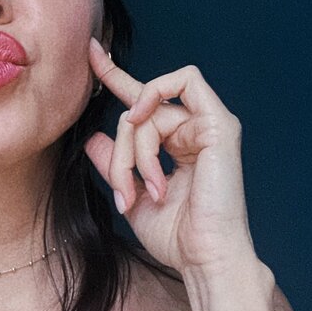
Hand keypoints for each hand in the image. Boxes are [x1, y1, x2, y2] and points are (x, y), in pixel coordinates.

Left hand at [84, 37, 257, 278]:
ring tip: (145, 186)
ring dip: (135, 148)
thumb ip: (113, 163)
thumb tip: (92, 138)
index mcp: (178, 145)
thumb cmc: (176, 238)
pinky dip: (155, 96)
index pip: (143, 103)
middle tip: (121, 187)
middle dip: (119, 148)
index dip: (115, 76)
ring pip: (149, 106)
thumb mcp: (131, 195)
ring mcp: (208, 125)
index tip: (92, 53)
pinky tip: (143, 120)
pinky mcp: (219, 123)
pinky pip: (183, 81)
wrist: (203, 257)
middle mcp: (194, 130)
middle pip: (137, 110)